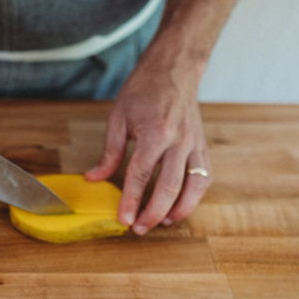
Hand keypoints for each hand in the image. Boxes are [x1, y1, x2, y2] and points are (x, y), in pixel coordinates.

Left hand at [85, 61, 210, 234]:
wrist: (174, 69)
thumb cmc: (143, 90)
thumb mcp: (118, 117)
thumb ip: (109, 152)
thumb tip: (94, 179)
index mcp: (155, 132)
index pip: (141, 175)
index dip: (131, 201)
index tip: (123, 219)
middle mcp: (179, 141)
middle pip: (169, 187)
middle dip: (153, 213)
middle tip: (138, 229)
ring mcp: (195, 144)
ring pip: (193, 187)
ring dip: (178, 210)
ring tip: (161, 223)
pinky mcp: (203, 147)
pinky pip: (204, 178)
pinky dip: (194, 197)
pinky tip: (179, 208)